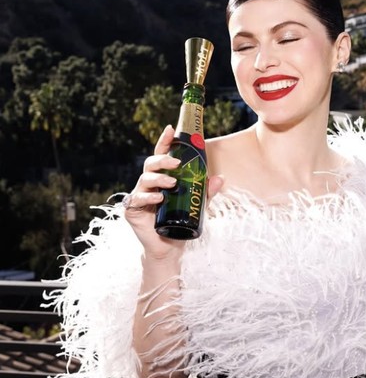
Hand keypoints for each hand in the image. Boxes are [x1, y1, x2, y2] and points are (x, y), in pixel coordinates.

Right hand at [124, 125, 222, 258]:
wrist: (170, 248)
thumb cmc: (181, 222)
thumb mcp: (197, 205)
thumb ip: (206, 192)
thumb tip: (220, 178)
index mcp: (162, 178)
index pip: (161, 156)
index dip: (164, 141)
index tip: (170, 129)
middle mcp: (148, 184)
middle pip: (151, 164)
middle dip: (162, 160)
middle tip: (176, 163)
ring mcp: (139, 196)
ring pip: (144, 180)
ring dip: (158, 179)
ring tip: (172, 184)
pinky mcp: (132, 210)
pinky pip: (137, 199)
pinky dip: (147, 197)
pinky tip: (158, 198)